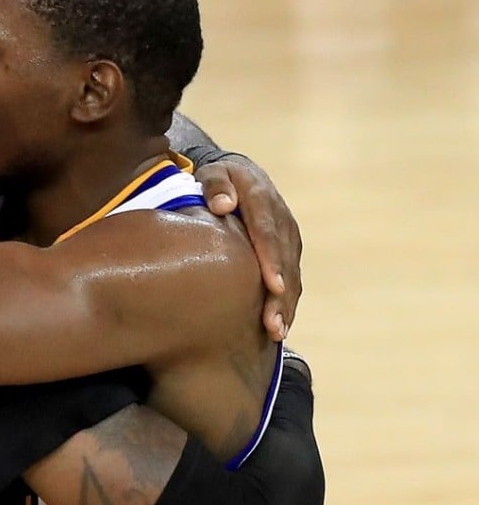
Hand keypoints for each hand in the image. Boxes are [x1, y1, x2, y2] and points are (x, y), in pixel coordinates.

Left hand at [193, 156, 301, 340]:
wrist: (239, 174)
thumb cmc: (217, 178)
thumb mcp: (212, 172)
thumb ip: (215, 185)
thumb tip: (222, 205)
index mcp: (262, 199)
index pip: (268, 232)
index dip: (272, 259)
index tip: (274, 286)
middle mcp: (281, 220)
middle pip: (284, 260)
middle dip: (281, 295)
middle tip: (273, 324)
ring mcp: (288, 237)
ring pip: (292, 274)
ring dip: (286, 305)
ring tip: (276, 332)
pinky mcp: (287, 251)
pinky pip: (291, 278)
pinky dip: (286, 303)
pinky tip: (278, 326)